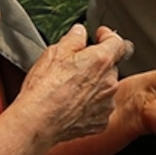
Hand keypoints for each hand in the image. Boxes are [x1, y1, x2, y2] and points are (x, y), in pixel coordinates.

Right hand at [9, 23, 129, 147]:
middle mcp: (109, 82)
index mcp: (100, 60)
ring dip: (93, 85)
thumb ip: (74, 38)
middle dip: (96, 64)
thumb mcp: (55, 52)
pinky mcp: (100, 121)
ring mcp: (106, 104)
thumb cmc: (44, 90)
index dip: (108, 36)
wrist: (38, 121)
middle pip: (109, 66)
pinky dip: (90, 105)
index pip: (117, 42)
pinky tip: (71, 104)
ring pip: (105, 88)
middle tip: (74, 67)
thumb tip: (79, 33)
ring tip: (69, 89)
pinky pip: (99, 108)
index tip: (100, 36)